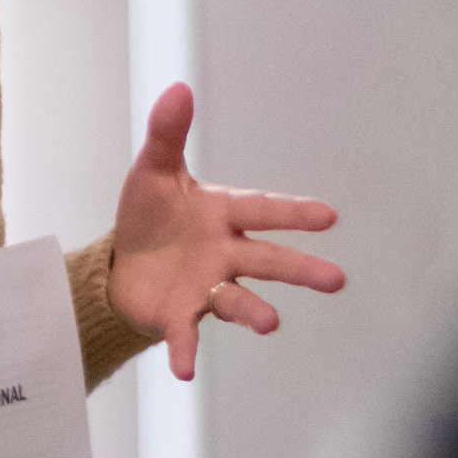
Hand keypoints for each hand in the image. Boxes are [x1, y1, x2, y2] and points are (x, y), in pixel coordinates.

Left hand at [108, 81, 342, 380]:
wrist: (120, 263)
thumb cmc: (150, 213)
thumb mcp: (153, 169)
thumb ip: (167, 132)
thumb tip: (178, 87)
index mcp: (223, 214)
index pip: (262, 210)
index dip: (293, 213)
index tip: (328, 216)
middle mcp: (224, 253)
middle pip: (267, 260)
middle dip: (299, 268)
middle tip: (337, 281)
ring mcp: (205, 287)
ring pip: (236, 300)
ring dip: (254, 311)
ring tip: (271, 323)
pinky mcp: (179, 316)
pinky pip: (186, 334)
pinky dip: (186, 350)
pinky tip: (184, 370)